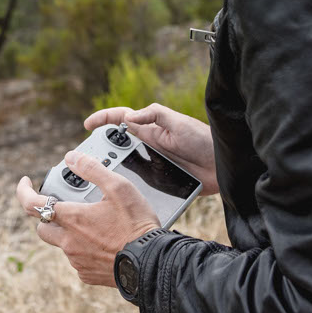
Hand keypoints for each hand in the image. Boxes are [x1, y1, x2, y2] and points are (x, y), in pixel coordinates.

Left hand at [14, 151, 160, 287]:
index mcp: (72, 218)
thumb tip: (71, 157)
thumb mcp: (118, 187)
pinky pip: (77, 260)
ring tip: (95, 224)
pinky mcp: (88, 275)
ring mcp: (77, 260)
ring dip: (70, 233)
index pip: (32, 204)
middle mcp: (69, 242)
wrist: (151, 262)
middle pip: (43, 227)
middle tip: (64, 207)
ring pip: (62, 244)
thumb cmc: (136, 225)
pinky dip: (84, 249)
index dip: (23, 191)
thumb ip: (92, 169)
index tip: (26, 183)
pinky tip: (103, 243)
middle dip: (47, 215)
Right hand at [84, 102, 218, 196]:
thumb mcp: (178, 123)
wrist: (224, 166)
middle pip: (117, 146)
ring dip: (112, 171)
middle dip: (101, 151)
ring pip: (125, 167)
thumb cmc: (203, 139)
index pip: (121, 120)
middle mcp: (149, 146)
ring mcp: (154, 165)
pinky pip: (140, 185)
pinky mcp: (161, 182)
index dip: (103, 119)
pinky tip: (120, 196)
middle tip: (87, 160)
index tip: (87, 125)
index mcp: (150, 129)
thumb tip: (128, 118)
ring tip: (98, 180)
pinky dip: (129, 189)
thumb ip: (154, 116)